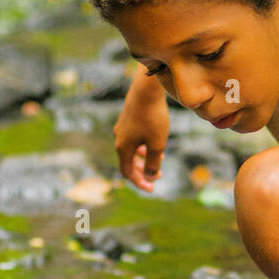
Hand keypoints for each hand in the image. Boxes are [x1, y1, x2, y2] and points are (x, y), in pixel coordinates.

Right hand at [113, 75, 169, 191]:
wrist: (146, 90)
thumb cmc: (153, 118)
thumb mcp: (157, 145)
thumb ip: (152, 163)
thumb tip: (149, 177)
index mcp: (123, 147)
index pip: (127, 172)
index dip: (139, 182)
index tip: (152, 188)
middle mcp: (119, 138)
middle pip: (128, 162)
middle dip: (143, 171)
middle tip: (158, 176)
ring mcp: (122, 128)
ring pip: (131, 150)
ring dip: (144, 158)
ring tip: (160, 158)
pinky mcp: (128, 118)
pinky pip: (133, 139)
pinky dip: (143, 146)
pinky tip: (154, 142)